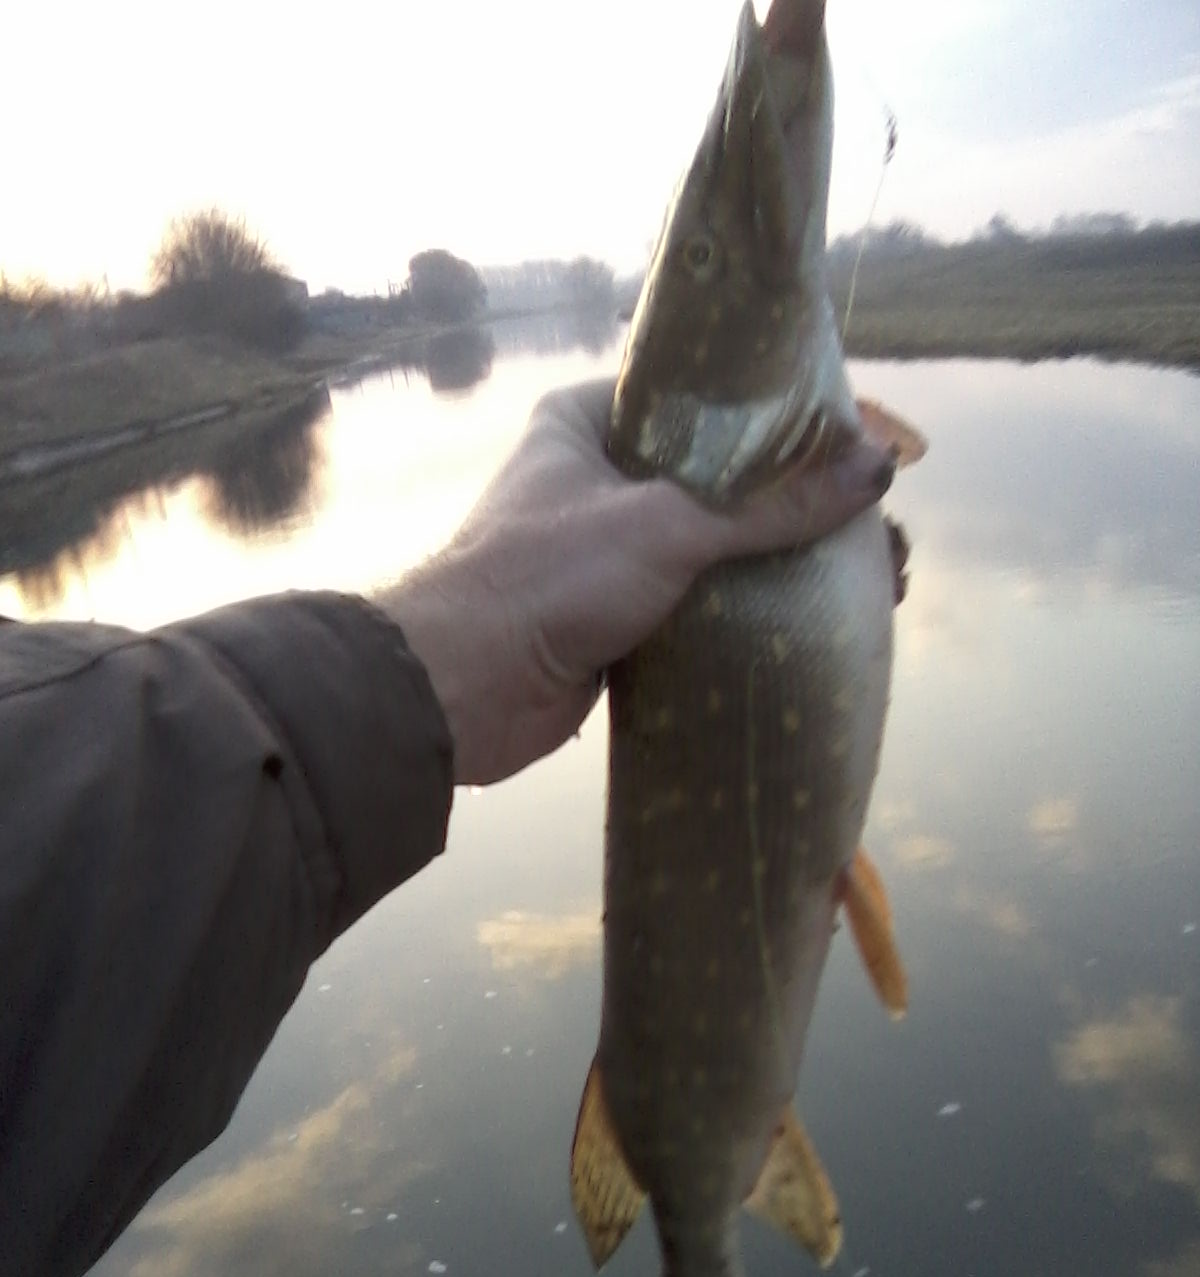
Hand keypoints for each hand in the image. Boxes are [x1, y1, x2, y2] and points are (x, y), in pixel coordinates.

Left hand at [381, 377, 894, 785]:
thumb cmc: (551, 577)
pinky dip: (739, 610)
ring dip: (767, 559)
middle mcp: (592, 477)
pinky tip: (803, 614)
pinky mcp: (612, 619)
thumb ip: (772, 504)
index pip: (697, 394)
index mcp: (585, 421)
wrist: (463, 689)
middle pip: (710, 475)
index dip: (773, 410)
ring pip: (704, 545)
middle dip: (785, 496)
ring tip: (853, 564)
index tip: (846, 431)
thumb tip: (879, 469)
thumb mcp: (670, 524)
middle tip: (864, 511)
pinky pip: (691, 604)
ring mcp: (602, 553)